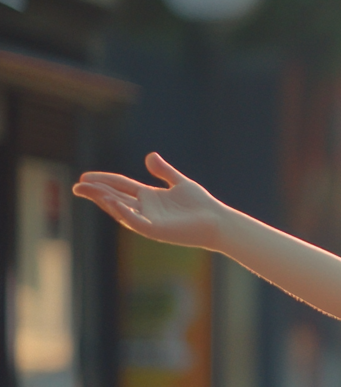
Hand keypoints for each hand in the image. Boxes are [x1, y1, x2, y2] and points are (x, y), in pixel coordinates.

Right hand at [72, 153, 229, 249]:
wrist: (218, 222)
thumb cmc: (201, 205)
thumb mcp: (180, 183)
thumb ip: (164, 171)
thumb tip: (149, 156)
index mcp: (149, 197)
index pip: (121, 186)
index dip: (104, 181)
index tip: (85, 176)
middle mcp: (145, 209)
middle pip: (115, 197)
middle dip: (96, 192)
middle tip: (77, 185)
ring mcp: (149, 220)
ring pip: (120, 209)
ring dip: (104, 200)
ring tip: (87, 190)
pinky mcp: (156, 230)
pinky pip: (135, 221)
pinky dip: (123, 212)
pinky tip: (112, 201)